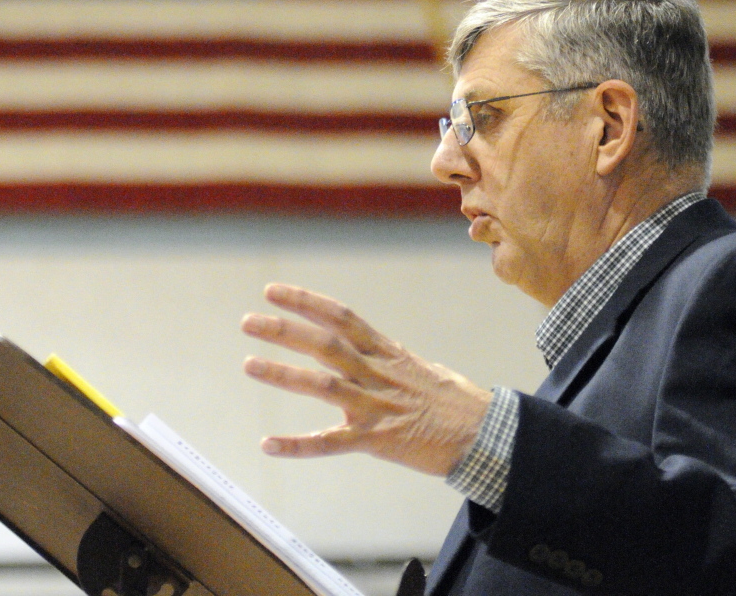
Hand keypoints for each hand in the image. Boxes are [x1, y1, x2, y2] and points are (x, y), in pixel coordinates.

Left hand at [241, 283, 492, 476]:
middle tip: (249, 322)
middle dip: (285, 331)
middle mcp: (378, 373)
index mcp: (387, 352)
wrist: (486, 434)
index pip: (341, 317)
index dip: (306, 301)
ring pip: (323, 385)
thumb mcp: (421, 368)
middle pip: (325, 344)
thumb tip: (370, 349)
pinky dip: (298, 444)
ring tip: (250, 364)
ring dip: (284, 374)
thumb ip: (388, 359)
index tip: (274, 291)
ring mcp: (377, 406)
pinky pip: (332, 443)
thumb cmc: (457, 401)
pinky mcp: (378, 440)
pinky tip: (268, 444)